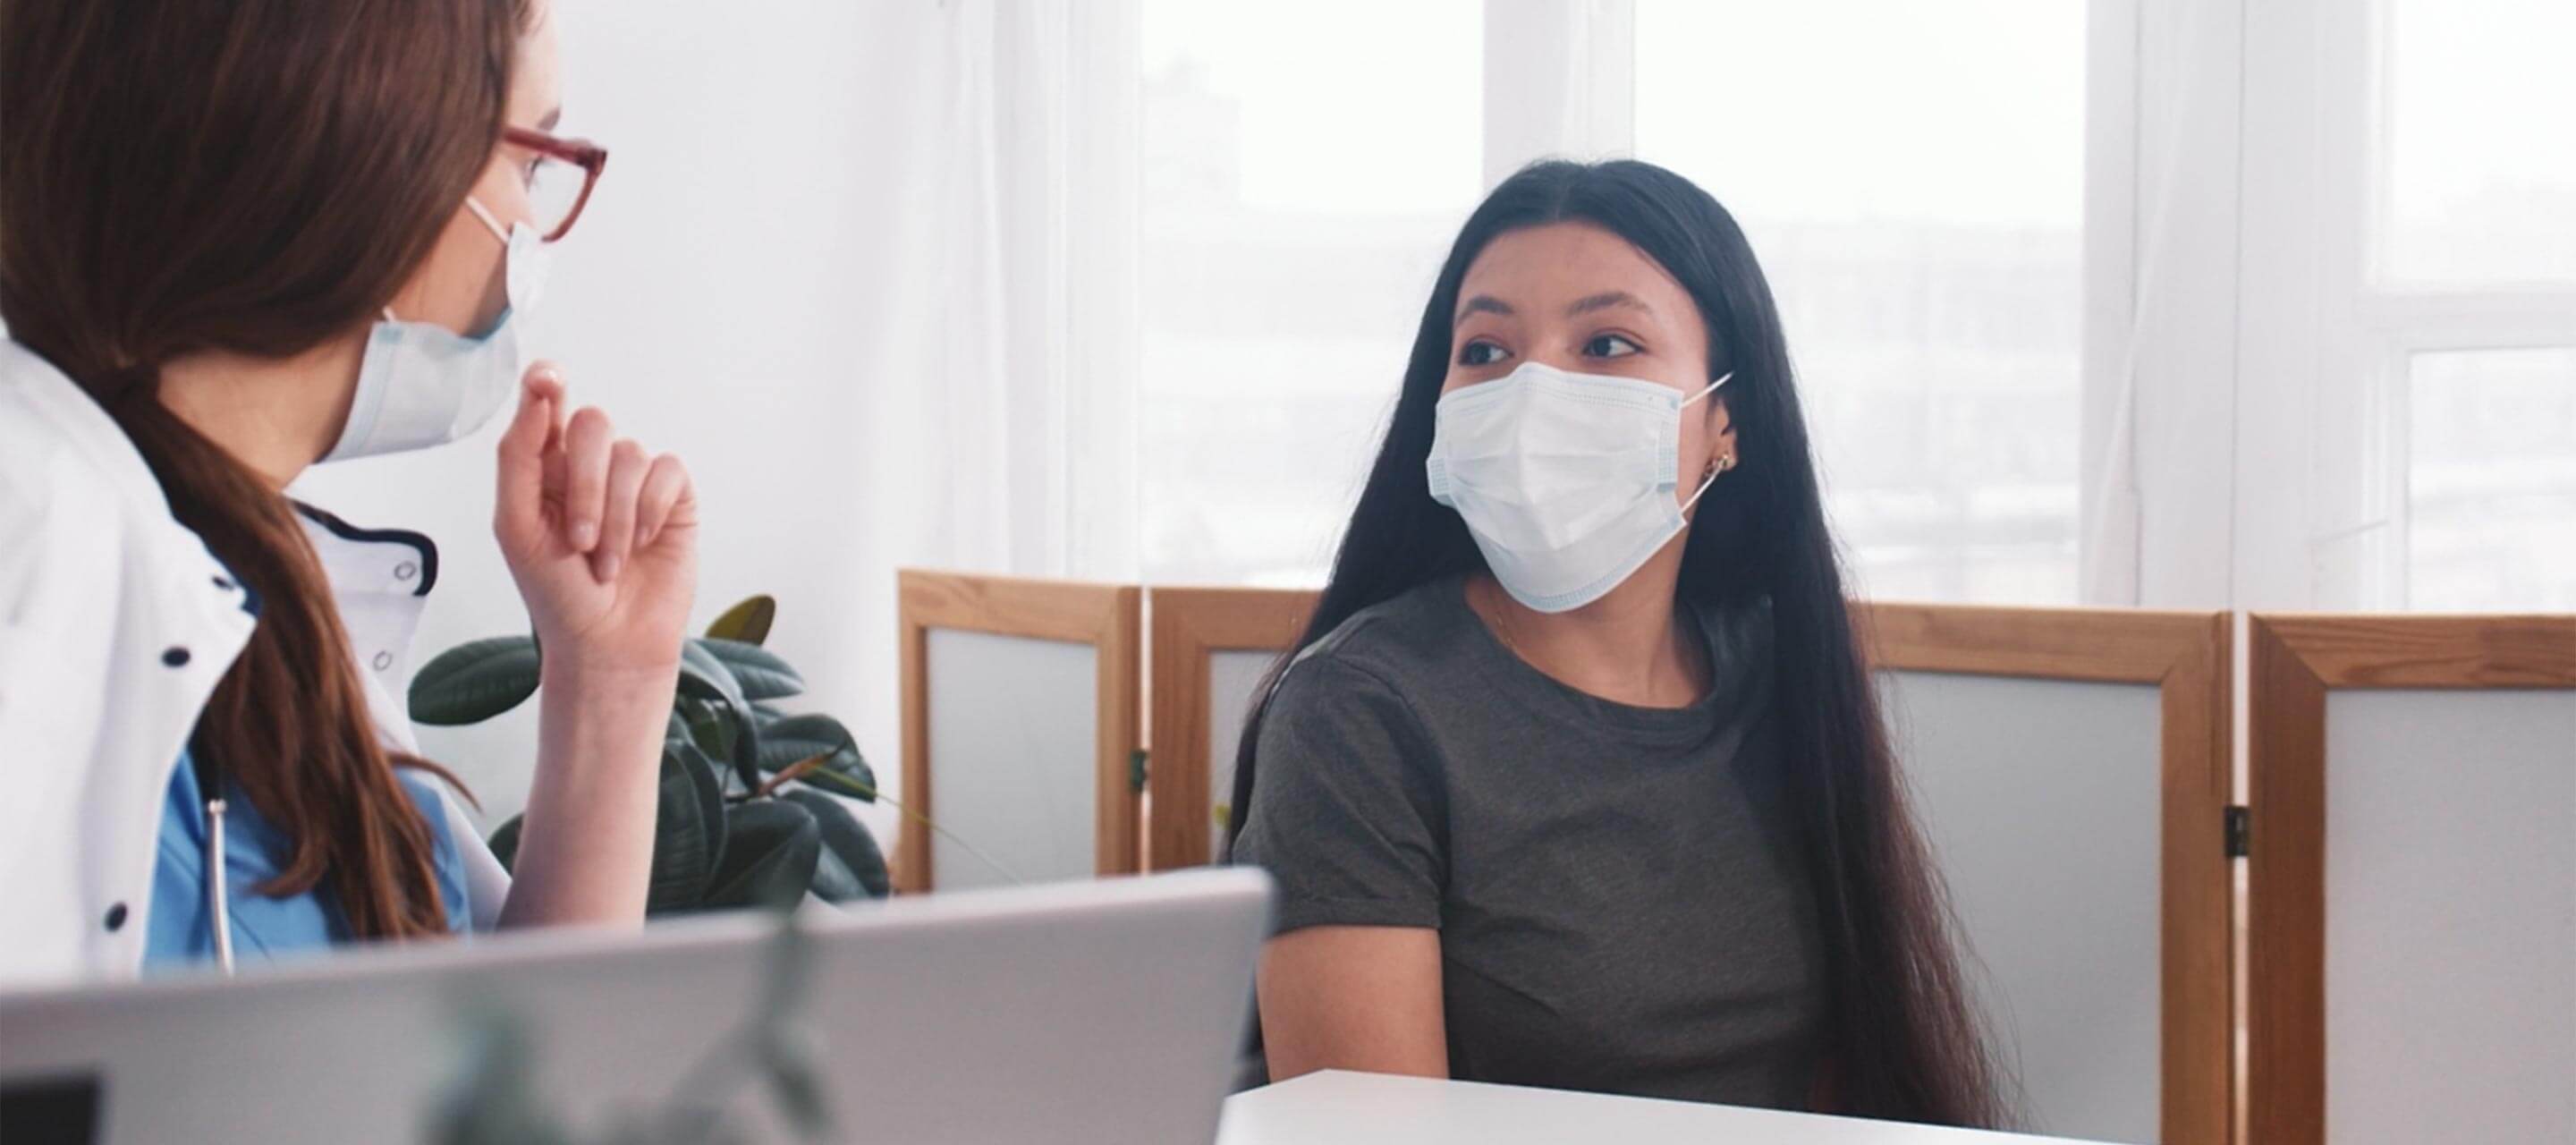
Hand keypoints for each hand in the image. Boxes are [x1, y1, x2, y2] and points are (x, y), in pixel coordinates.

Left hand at [495, 363, 697, 677]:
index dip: (547, 381)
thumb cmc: (555, 592)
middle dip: (584, 484)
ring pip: (630, 455)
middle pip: (593, 425)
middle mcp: (589, 464)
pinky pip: (668, 473)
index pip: (546, 402)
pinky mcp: (674, 498)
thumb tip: (539, 396)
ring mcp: (634, 480)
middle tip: (579, 541)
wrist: (607, 641)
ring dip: (616, 516)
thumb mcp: (516, 526)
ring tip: (607, 561)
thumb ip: (519, 456)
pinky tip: (644, 544)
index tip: (549, 378)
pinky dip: (651, 512)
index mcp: (544, 465)